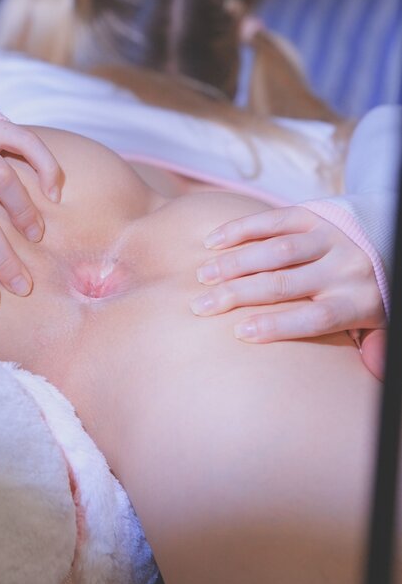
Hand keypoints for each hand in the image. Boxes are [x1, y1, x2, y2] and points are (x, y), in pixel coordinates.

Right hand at [190, 205, 385, 350]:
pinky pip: (274, 219)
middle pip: (283, 284)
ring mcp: (328, 238)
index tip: (239, 332)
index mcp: (358, 302)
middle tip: (200, 305)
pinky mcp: (314, 214)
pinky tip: (213, 241)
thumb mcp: (381, 320)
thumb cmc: (374, 290)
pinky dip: (241, 229)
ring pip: (275, 251)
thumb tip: (371, 369)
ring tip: (202, 276)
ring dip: (234, 263)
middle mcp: (343, 268)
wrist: (391, 235)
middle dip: (237, 295)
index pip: (315, 318)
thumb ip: (373, 344)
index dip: (276, 325)